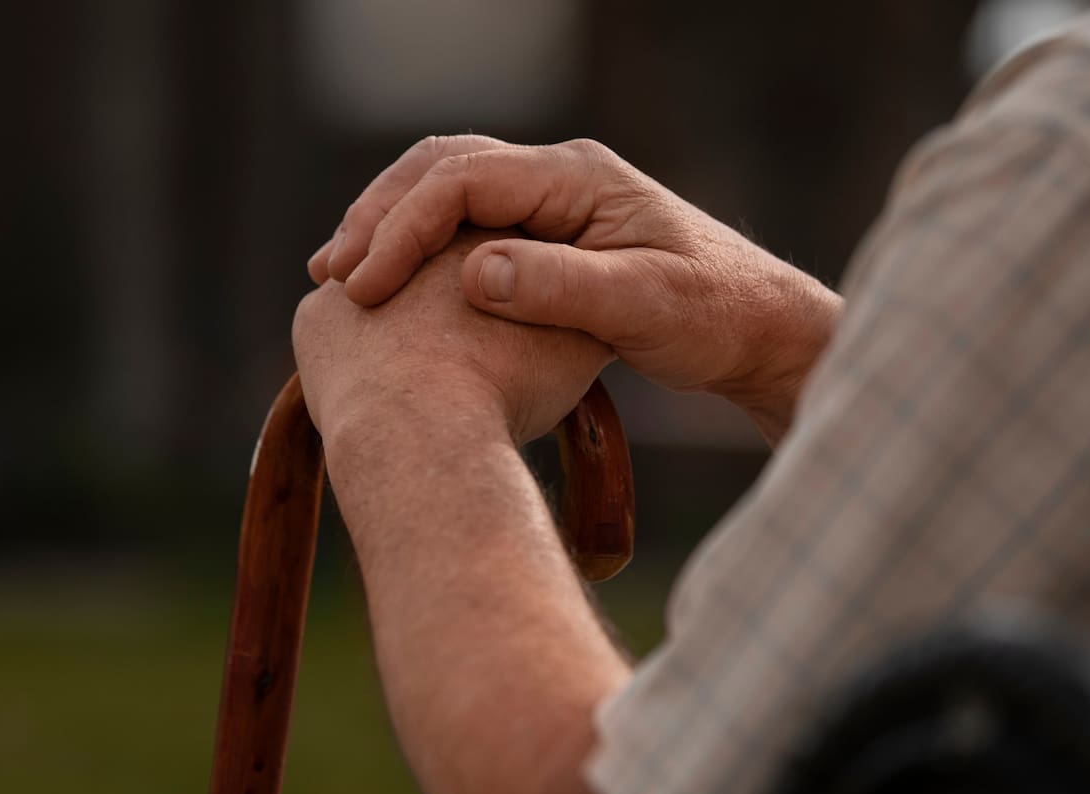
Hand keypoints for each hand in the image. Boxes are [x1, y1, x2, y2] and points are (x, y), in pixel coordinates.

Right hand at [308, 136, 840, 442]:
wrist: (757, 328)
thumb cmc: (714, 314)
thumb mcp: (646, 305)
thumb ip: (564, 288)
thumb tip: (475, 272)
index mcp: (579, 177)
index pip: (464, 178)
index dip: (403, 226)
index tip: (364, 285)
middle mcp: (560, 177)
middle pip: (442, 170)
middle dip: (380, 217)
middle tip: (332, 273)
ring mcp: (554, 204)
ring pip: (448, 194)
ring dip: (393, 229)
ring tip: (342, 276)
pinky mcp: (552, 237)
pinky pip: (469, 226)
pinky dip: (423, 250)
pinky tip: (397, 287)